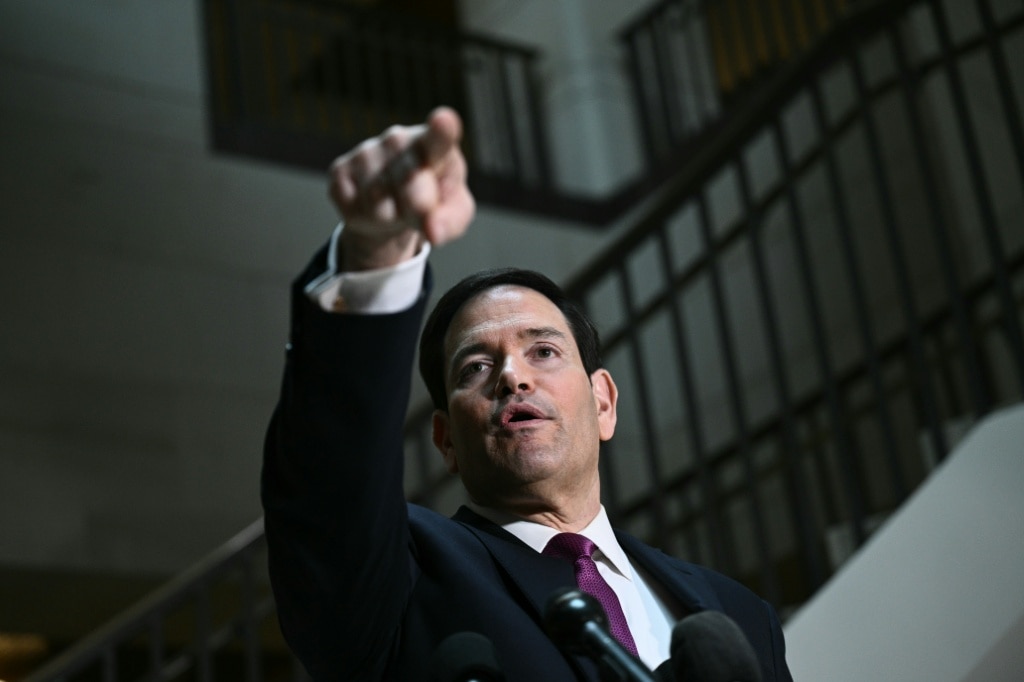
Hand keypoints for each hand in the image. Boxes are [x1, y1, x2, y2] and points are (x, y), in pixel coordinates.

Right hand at [328, 107, 475, 270]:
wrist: (393, 204)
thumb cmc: (433, 201)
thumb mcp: (453, 213)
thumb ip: (451, 221)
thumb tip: (433, 232)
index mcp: (436, 144)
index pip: (440, 136)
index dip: (442, 128)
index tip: (444, 121)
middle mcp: (398, 139)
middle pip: (410, 189)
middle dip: (417, 210)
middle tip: (419, 208)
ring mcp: (366, 152)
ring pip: (379, 206)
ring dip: (390, 218)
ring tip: (395, 206)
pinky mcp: (339, 170)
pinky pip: (353, 210)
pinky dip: (365, 220)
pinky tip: (371, 205)